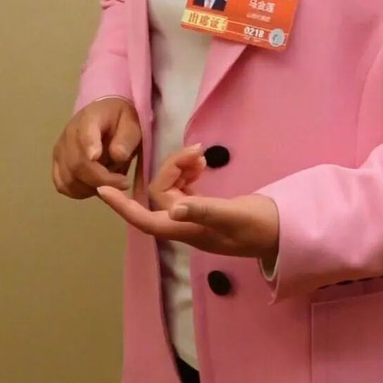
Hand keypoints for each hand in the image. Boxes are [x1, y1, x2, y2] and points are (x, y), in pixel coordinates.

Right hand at [52, 98, 141, 198]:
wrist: (107, 118)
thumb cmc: (121, 121)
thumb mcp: (132, 124)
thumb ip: (127, 138)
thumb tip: (118, 156)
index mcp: (89, 118)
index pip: (85, 133)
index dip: (89, 146)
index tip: (96, 157)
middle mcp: (69, 134)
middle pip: (77, 165)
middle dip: (102, 180)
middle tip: (124, 183)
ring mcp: (60, 151)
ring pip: (69, 180)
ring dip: (92, 187)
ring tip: (111, 181)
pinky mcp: (58, 165)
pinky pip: (64, 186)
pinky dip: (81, 191)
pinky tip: (97, 185)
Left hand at [98, 145, 279, 265]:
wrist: (282, 231)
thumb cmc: (259, 227)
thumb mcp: (233, 216)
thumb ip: (205, 212)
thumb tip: (174, 210)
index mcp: (185, 230)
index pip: (143, 219)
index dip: (121, 205)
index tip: (101, 189)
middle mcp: (183, 225)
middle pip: (159, 194)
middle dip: (171, 168)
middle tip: (197, 151)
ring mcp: (192, 218)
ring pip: (170, 188)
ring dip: (179, 167)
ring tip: (201, 155)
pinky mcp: (204, 209)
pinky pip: (183, 188)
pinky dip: (188, 171)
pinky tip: (201, 164)